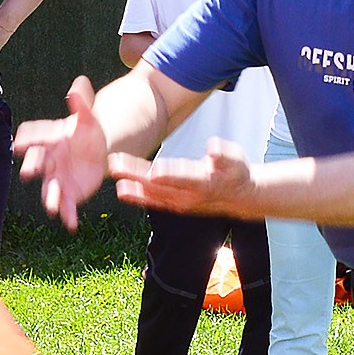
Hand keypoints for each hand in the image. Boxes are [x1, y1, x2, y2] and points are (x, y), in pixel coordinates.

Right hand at [13, 77, 108, 228]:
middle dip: (32, 169)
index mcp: (52, 139)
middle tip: (27, 174)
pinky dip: (68, 215)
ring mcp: (57, 177)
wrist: (99, 150)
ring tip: (52, 208)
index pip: (36, 137)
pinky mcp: (69, 192)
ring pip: (50, 189)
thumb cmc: (88, 131)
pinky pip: (67, 204)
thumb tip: (78, 84)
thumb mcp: (89, 117)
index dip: (27, 140)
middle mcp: (50, 160)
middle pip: (37, 164)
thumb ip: (82, 103)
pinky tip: (71, 225)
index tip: (19, 143)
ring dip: (50, 198)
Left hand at [110, 139, 256, 219]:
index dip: (168, 174)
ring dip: (132, 184)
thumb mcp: (237, 160)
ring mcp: (180, 203)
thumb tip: (212, 149)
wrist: (239, 198)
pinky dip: (137, 196)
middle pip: (159, 185)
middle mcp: (189, 196)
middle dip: (136, 175)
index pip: (183, 177)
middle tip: (115, 165)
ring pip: (152, 193)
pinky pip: (153, 201)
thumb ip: (224, 155)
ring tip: (114, 174)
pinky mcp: (174, 205)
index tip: (153, 171)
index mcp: (204, 182)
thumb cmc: (236, 172)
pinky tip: (122, 190)